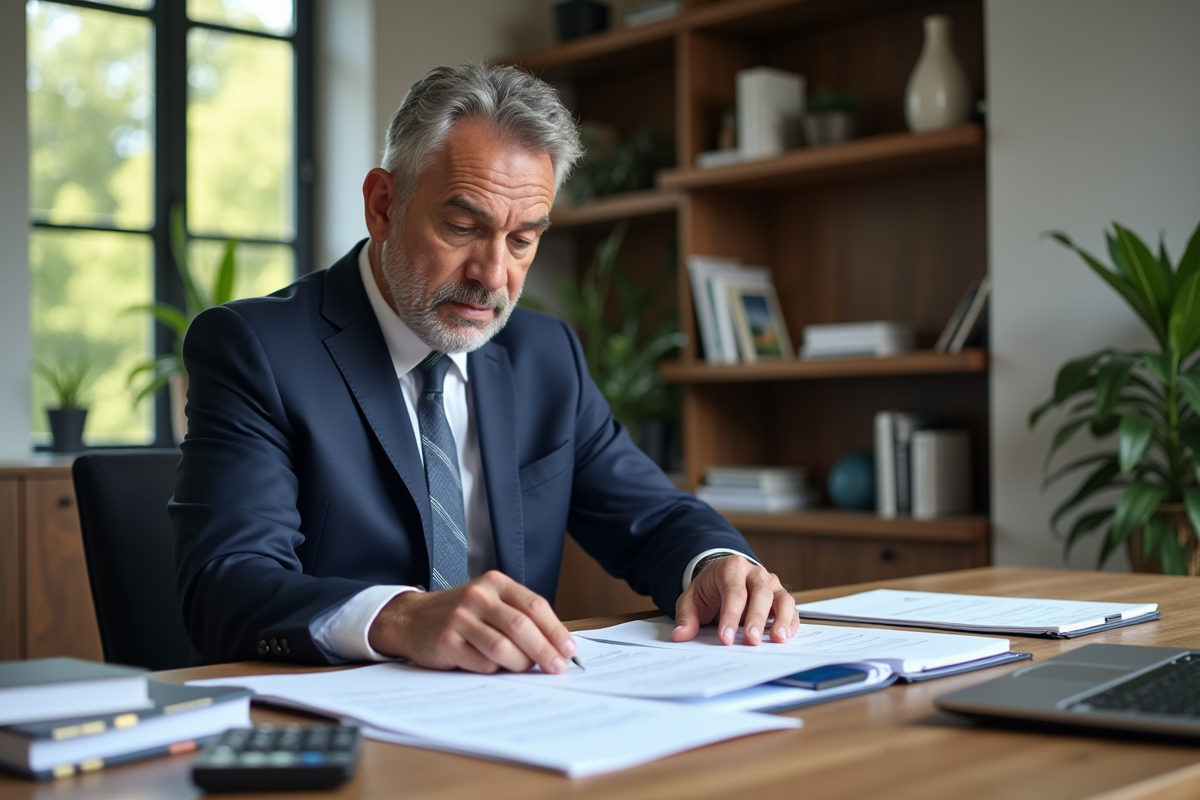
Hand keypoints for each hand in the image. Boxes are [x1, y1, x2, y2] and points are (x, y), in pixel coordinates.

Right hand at [367, 571, 577, 673]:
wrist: (411, 619)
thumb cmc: (460, 614)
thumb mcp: (489, 602)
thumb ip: (518, 616)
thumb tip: (556, 645)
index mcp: (495, 583)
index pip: (535, 605)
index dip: (555, 630)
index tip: (569, 650)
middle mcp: (478, 596)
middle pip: (521, 626)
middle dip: (544, 651)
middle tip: (557, 668)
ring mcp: (460, 618)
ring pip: (503, 647)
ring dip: (520, 664)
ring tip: (525, 670)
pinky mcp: (446, 641)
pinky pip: (481, 663)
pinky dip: (494, 670)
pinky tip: (494, 669)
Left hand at [672, 556, 797, 645]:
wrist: (722, 576)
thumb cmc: (709, 589)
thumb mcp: (691, 600)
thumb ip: (686, 617)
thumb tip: (681, 635)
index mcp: (731, 568)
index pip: (733, 592)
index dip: (730, 616)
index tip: (726, 637)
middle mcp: (754, 573)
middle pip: (760, 593)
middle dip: (756, 619)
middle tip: (751, 641)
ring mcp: (770, 583)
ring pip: (781, 598)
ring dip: (781, 619)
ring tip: (777, 639)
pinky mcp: (780, 595)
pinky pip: (790, 607)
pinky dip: (791, 621)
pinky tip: (785, 636)